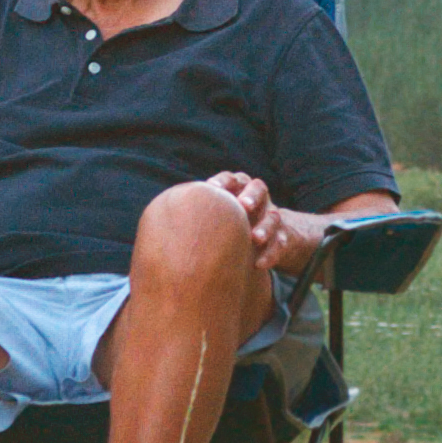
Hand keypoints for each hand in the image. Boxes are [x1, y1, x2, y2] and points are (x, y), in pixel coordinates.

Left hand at [202, 172, 321, 272]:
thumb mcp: (222, 217)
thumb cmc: (234, 227)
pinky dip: (271, 253)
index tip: (211, 188)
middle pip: (259, 188)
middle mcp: (258, 200)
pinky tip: (259, 264)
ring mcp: (273, 217)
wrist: (273, 238)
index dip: (223, 182)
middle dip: (252, 196)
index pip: (232, 179)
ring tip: (255, 238)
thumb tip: (157, 224)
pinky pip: (280, 244)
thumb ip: (201, 216)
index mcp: (240, 190)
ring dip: (264, 227)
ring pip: (273, 217)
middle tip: (243, 205)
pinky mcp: (284, 237)